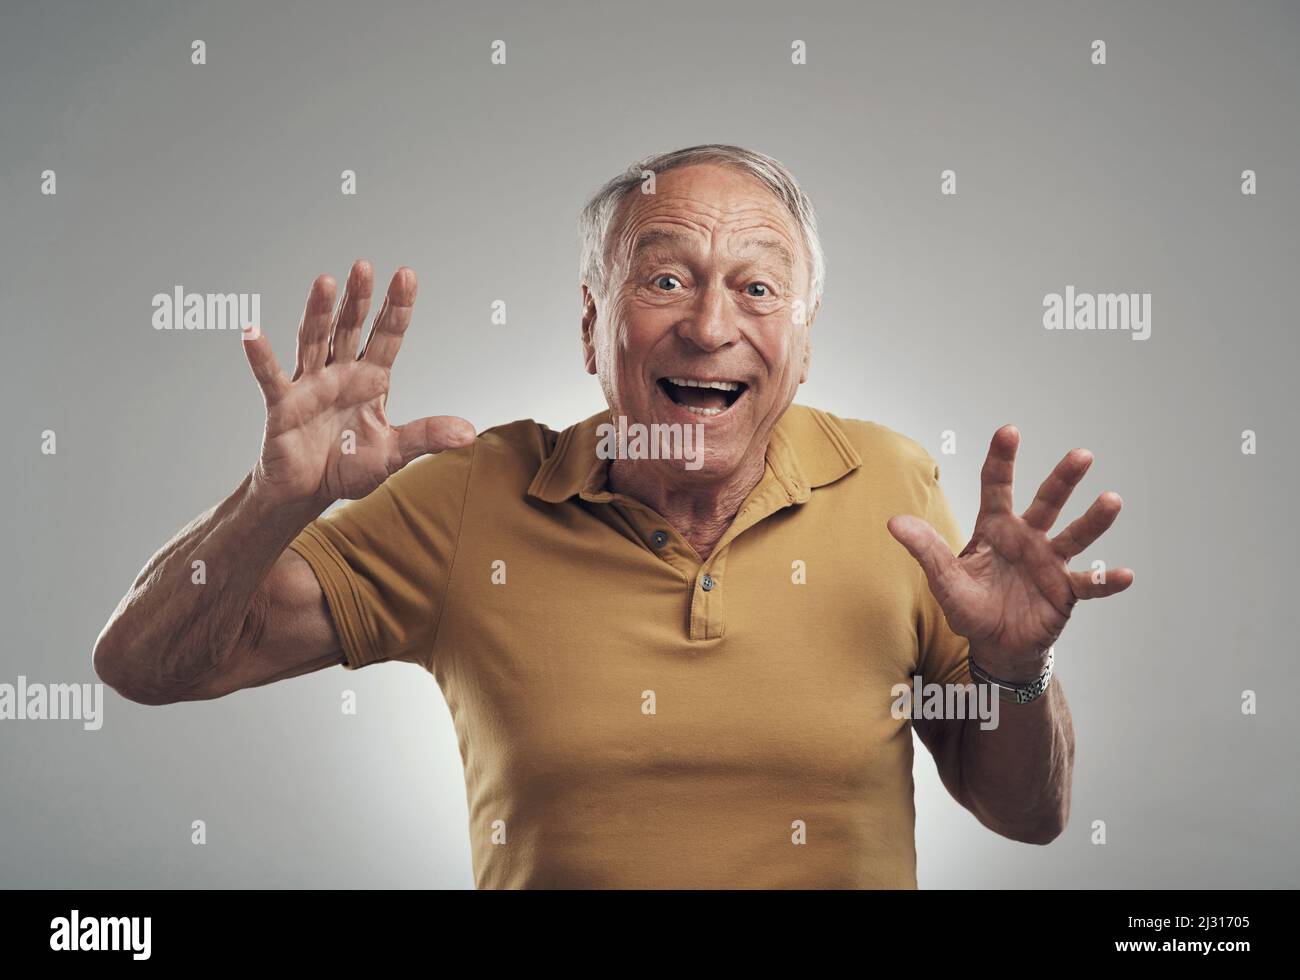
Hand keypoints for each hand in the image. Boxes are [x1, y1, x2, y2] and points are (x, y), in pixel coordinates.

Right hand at [241, 260, 474, 508]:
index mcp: (371, 379)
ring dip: (318, 312)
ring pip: (314, 341)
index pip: (387, 335)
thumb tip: (470, 432)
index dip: (397, 306)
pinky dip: (261, 357)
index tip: (406, 274)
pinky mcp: (283, 405)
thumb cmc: (348, 466)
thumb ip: (427, 437)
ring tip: (325, 281)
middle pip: (350, 328)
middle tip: (364, 266)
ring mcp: (310, 385)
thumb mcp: (394, 454)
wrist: (308, 492)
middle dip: (358, 298)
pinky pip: (270, 378)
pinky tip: (252, 333)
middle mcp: (340, 373)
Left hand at [887, 425, 1133, 681]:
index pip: (998, 487)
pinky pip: (1089, 584)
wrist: (995, 645)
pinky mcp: (1065, 591)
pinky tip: (1124, 575)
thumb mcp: (943, 579)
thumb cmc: (970, 606)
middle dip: (1063, 479)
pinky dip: (1106, 580)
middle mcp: (1028, 538)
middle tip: (1081, 455)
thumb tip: (894, 523)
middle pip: (1047, 502)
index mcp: (996, 528)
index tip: (1009, 431)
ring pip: (1074, 535)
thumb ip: (925, 550)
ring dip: (1093, 520)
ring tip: (1112, 501)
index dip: (1002, 459)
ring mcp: (1050, 563)